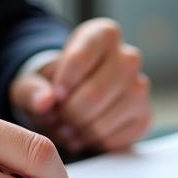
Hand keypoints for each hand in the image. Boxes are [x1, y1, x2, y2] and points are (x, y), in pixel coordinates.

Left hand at [9, 18, 152, 153]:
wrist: (75, 98)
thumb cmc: (55, 85)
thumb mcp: (32, 81)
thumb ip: (32, 89)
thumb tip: (45, 102)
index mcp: (103, 35)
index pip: (80, 59)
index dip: (62, 85)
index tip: (54, 97)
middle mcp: (129, 57)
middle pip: (95, 94)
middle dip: (69, 114)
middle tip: (57, 119)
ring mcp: (141, 88)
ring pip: (106, 120)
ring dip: (80, 131)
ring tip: (68, 128)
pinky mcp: (145, 117)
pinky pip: (117, 139)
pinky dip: (95, 142)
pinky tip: (85, 135)